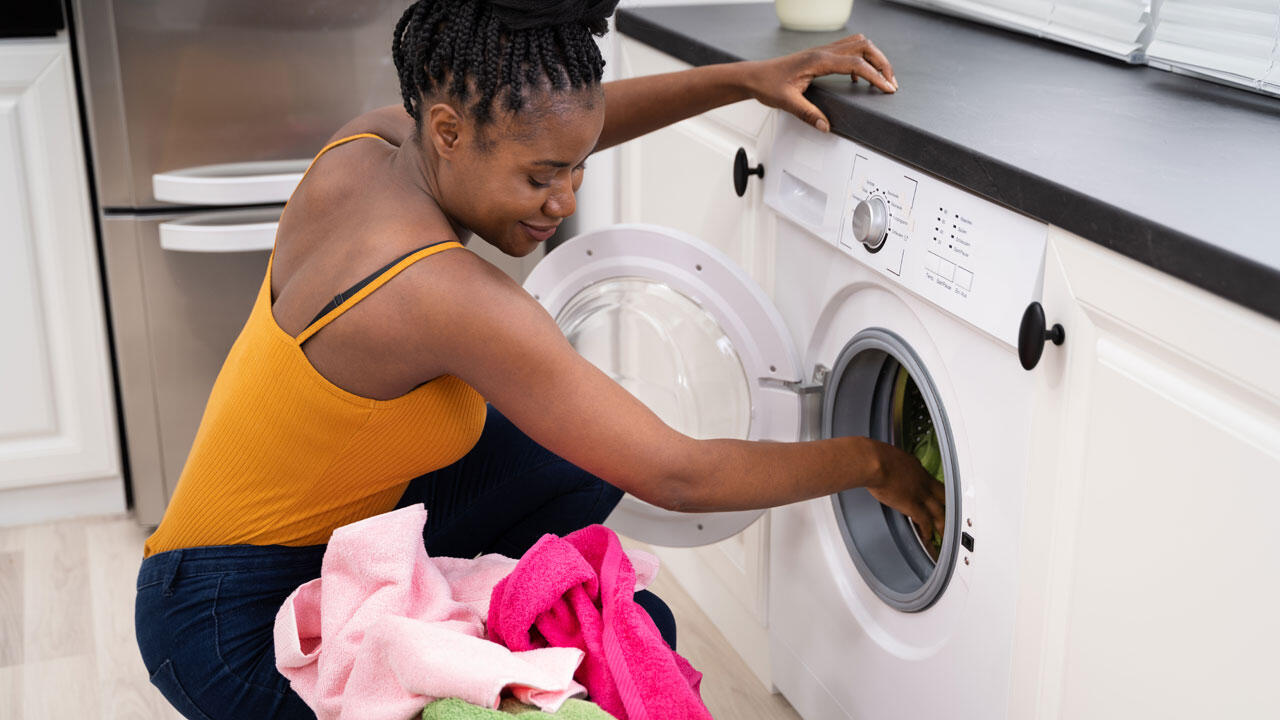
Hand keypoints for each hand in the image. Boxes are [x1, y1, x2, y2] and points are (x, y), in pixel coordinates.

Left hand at [743, 34, 896, 132]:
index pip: (856, 63)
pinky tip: (858, 79)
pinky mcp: (821, 56)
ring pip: (858, 44)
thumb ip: (808, 114)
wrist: (755, 76)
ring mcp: (822, 51)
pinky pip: (848, 51)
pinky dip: (860, 61)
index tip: (887, 88)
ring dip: (874, 58)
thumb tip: (826, 126)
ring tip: (882, 78)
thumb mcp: (787, 102)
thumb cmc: (767, 84)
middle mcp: (823, 51)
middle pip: (864, 47)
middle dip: (882, 63)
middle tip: (891, 82)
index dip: (875, 76)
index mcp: (818, 60)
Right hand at [865, 441, 946, 550]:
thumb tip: (892, 467)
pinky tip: (927, 536)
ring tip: (943, 534)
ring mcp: (919, 494)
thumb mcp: (893, 456)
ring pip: (938, 512)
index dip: (937, 492)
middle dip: (948, 508)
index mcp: (918, 469)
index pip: (933, 482)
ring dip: (942, 524)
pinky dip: (927, 531)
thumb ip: (897, 465)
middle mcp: (923, 482)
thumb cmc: (876, 456)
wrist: (873, 462)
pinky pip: (924, 521)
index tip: (937, 499)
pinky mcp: (911, 505)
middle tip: (950, 517)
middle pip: (943, 497)